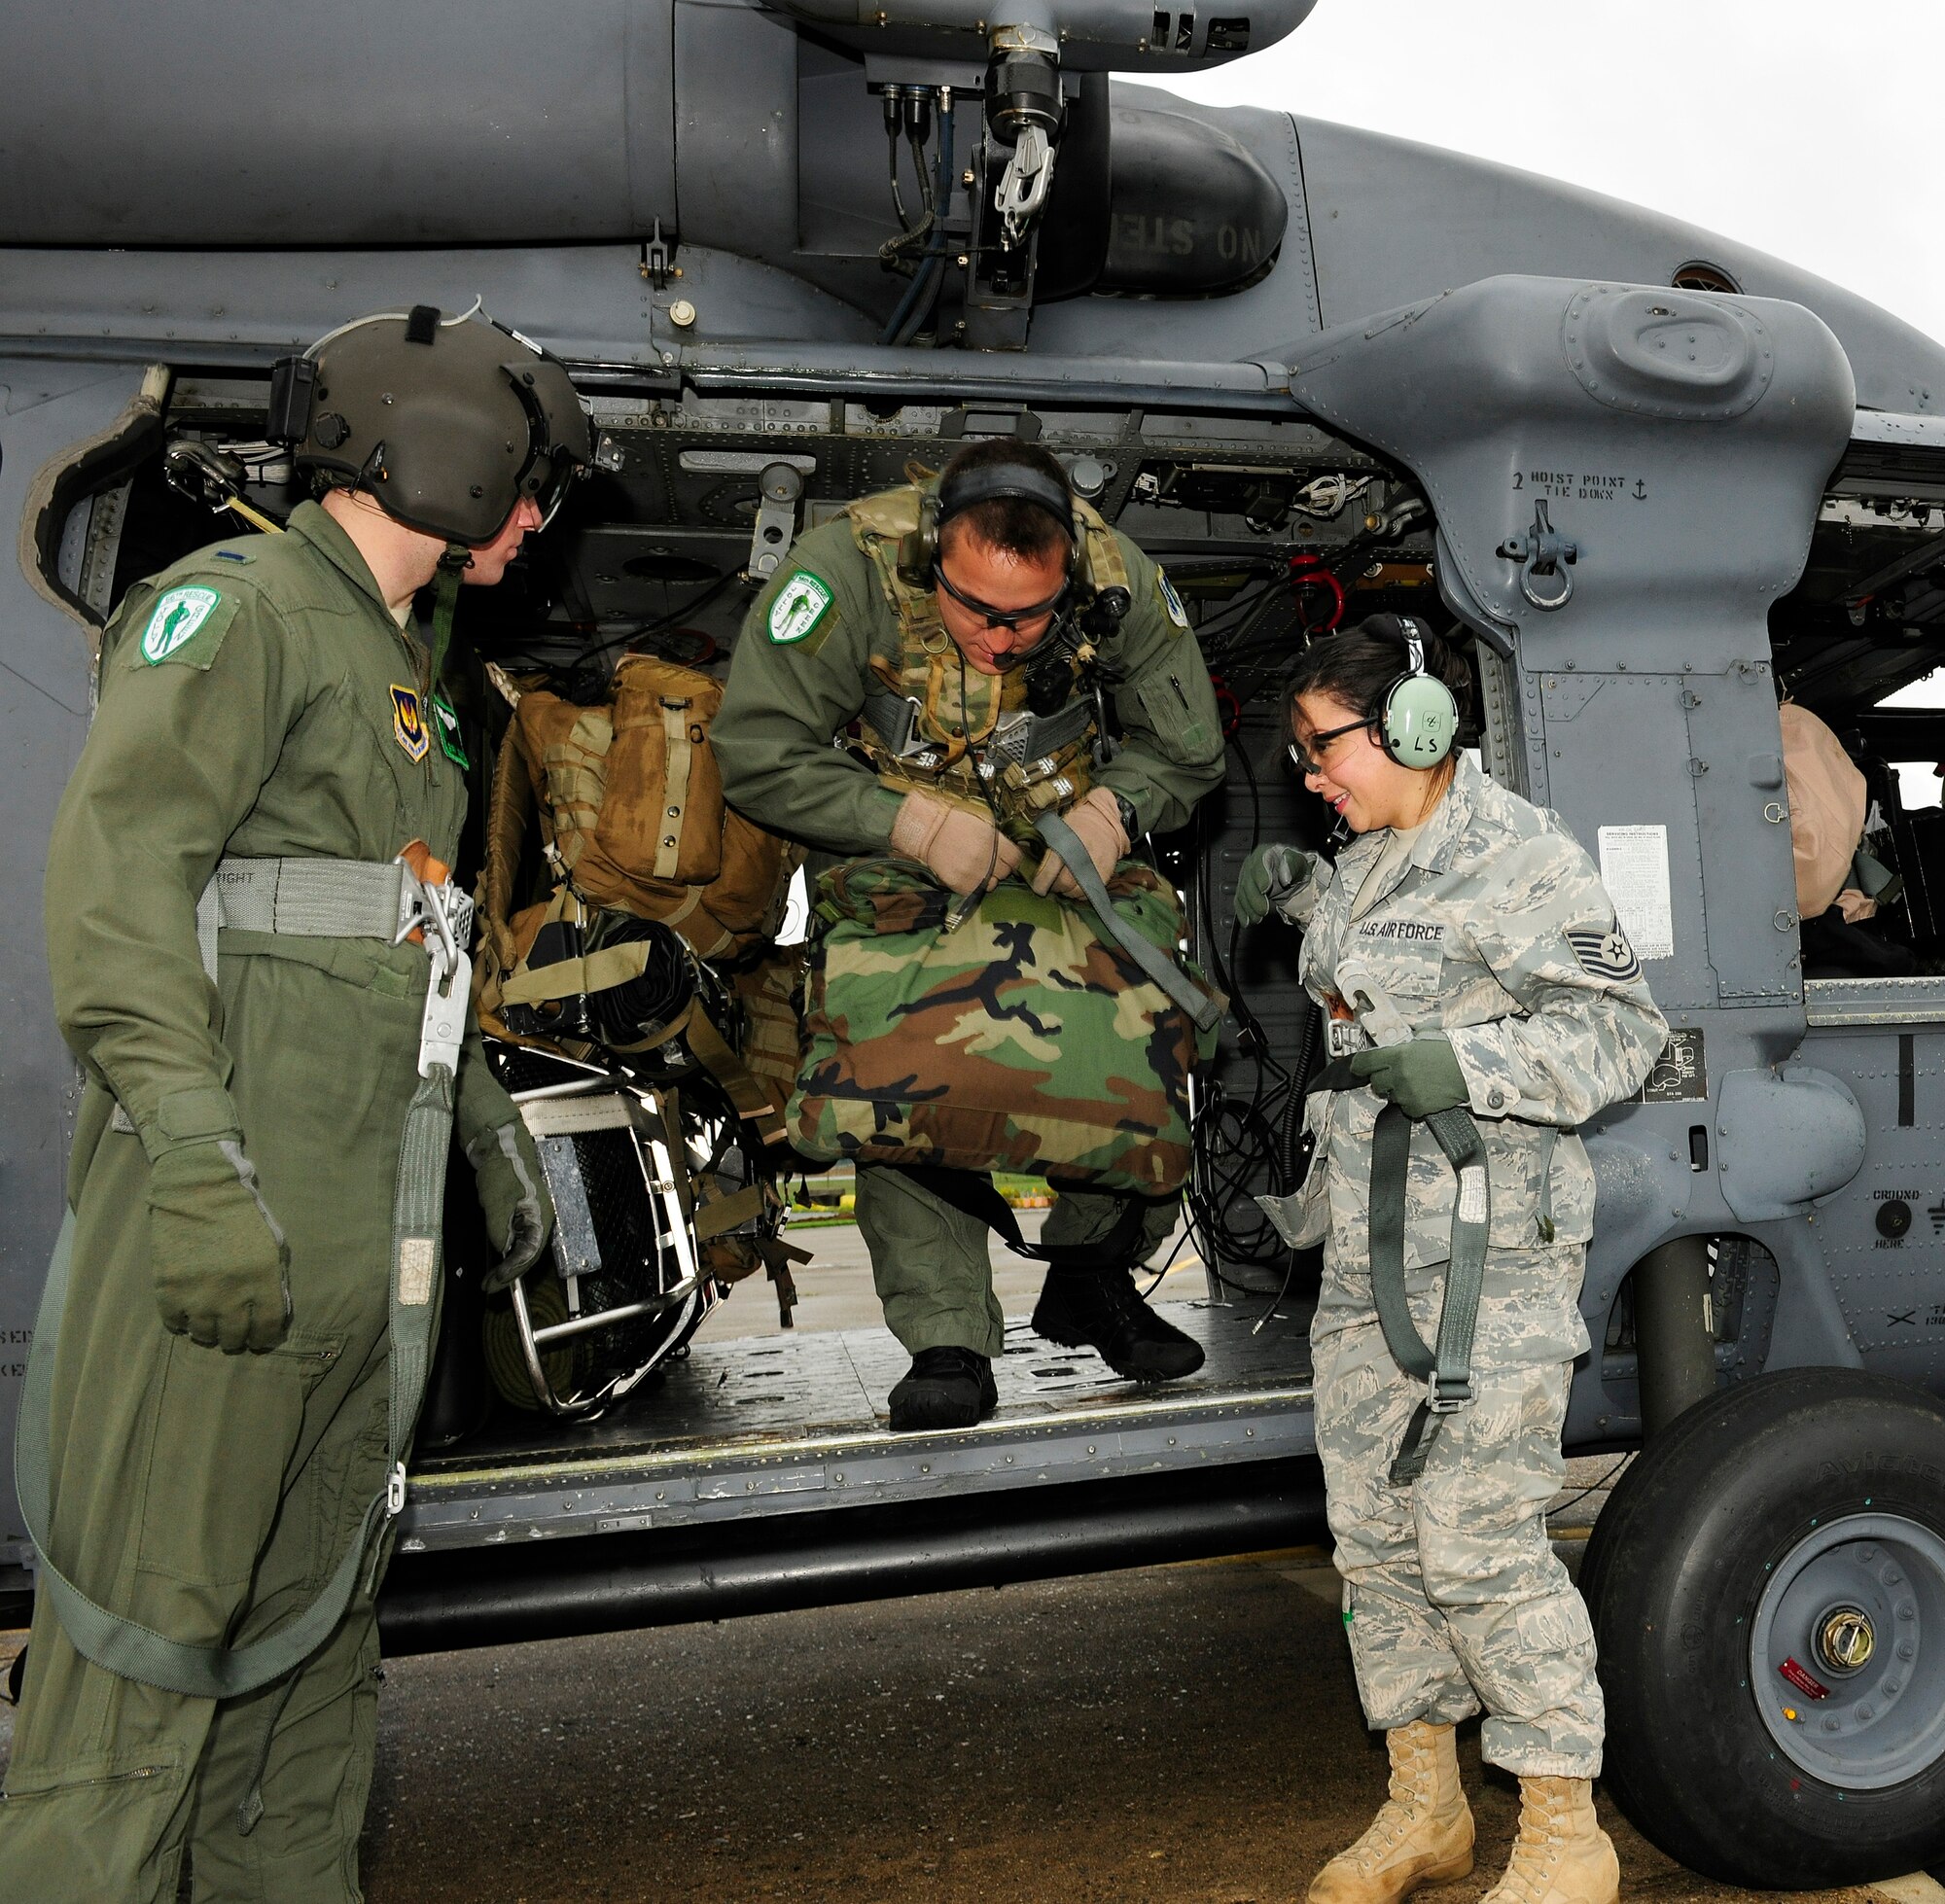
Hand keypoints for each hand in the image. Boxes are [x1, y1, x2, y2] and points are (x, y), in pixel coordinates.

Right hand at [148, 1140, 291, 1352]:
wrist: (198, 1192)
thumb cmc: (240, 1216)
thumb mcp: (270, 1246)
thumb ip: (272, 1281)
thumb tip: (271, 1314)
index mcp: (262, 1279)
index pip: (267, 1327)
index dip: (265, 1338)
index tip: (261, 1339)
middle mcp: (230, 1294)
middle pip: (233, 1337)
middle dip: (237, 1338)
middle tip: (235, 1333)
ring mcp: (196, 1295)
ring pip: (204, 1335)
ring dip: (209, 1333)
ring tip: (211, 1324)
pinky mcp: (167, 1290)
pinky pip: (174, 1323)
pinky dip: (182, 1322)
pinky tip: (188, 1314)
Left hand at [466, 1118, 555, 1292]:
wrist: (500, 1142)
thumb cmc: (502, 1169)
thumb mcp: (497, 1200)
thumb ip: (501, 1228)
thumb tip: (503, 1250)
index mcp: (540, 1216)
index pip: (529, 1253)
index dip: (511, 1272)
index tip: (493, 1284)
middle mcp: (540, 1218)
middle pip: (529, 1253)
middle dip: (510, 1272)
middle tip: (488, 1285)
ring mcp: (531, 1213)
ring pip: (523, 1245)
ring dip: (508, 1262)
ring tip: (491, 1276)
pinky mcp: (520, 1209)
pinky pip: (517, 1236)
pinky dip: (507, 1249)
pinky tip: (497, 1255)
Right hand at [890, 790, 1022, 894]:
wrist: (928, 832)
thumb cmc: (956, 823)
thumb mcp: (983, 822)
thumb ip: (998, 838)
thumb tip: (1009, 849)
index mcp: (994, 842)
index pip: (1016, 859)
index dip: (1012, 858)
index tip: (1007, 857)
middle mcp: (986, 860)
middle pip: (1006, 872)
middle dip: (1000, 867)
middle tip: (990, 861)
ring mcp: (974, 874)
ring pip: (993, 884)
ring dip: (988, 878)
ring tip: (978, 869)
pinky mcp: (961, 885)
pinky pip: (976, 891)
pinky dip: (974, 885)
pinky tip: (967, 874)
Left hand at [1032, 787, 1129, 897]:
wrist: (1103, 824)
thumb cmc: (1074, 827)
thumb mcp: (1056, 830)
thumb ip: (1040, 845)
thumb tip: (1022, 857)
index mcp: (1065, 844)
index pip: (1048, 870)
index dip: (1040, 881)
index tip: (1036, 885)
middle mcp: (1080, 857)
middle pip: (1062, 884)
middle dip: (1053, 887)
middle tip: (1050, 883)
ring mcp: (1094, 867)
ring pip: (1074, 891)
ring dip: (1066, 891)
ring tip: (1063, 881)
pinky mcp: (1104, 875)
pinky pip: (1087, 894)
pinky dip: (1079, 893)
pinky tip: (1076, 883)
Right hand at [1234, 843, 1314, 925]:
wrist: (1292, 873)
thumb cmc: (1295, 866)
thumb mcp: (1298, 862)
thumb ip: (1291, 866)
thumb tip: (1284, 878)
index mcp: (1264, 853)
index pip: (1259, 864)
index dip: (1260, 876)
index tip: (1265, 888)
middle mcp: (1251, 864)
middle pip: (1248, 882)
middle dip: (1254, 899)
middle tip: (1263, 911)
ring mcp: (1245, 877)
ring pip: (1242, 894)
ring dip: (1248, 909)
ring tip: (1257, 919)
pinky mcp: (1244, 890)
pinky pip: (1239, 901)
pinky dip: (1242, 912)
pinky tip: (1246, 921)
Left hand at [1349, 1035, 1470, 1119]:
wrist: (1470, 1069)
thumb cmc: (1450, 1051)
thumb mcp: (1422, 1038)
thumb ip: (1403, 1045)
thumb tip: (1393, 1048)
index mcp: (1397, 1055)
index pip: (1364, 1062)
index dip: (1359, 1065)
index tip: (1357, 1067)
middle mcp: (1398, 1075)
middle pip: (1376, 1083)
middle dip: (1383, 1079)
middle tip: (1395, 1075)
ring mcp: (1407, 1093)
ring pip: (1391, 1097)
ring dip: (1398, 1091)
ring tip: (1415, 1083)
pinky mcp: (1417, 1107)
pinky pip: (1406, 1108)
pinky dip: (1412, 1104)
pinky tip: (1423, 1094)